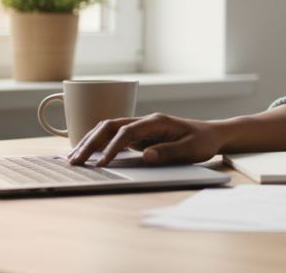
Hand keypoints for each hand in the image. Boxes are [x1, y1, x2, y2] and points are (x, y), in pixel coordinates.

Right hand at [66, 113, 223, 166]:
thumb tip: (146, 156)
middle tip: (74, 160)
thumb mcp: (191, 149)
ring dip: (90, 141)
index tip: (101, 164)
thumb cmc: (203, 141)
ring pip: (109, 129)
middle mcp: (145, 121)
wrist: (212, 134)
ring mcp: (141, 126)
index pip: (127, 133)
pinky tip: (87, 153)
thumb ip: (168, 152)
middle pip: (111, 126)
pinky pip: (114, 136)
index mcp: (156, 122)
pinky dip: (98, 143)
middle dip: (90, 142)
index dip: (111, 148)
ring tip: (72, 157)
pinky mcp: (140, 134)